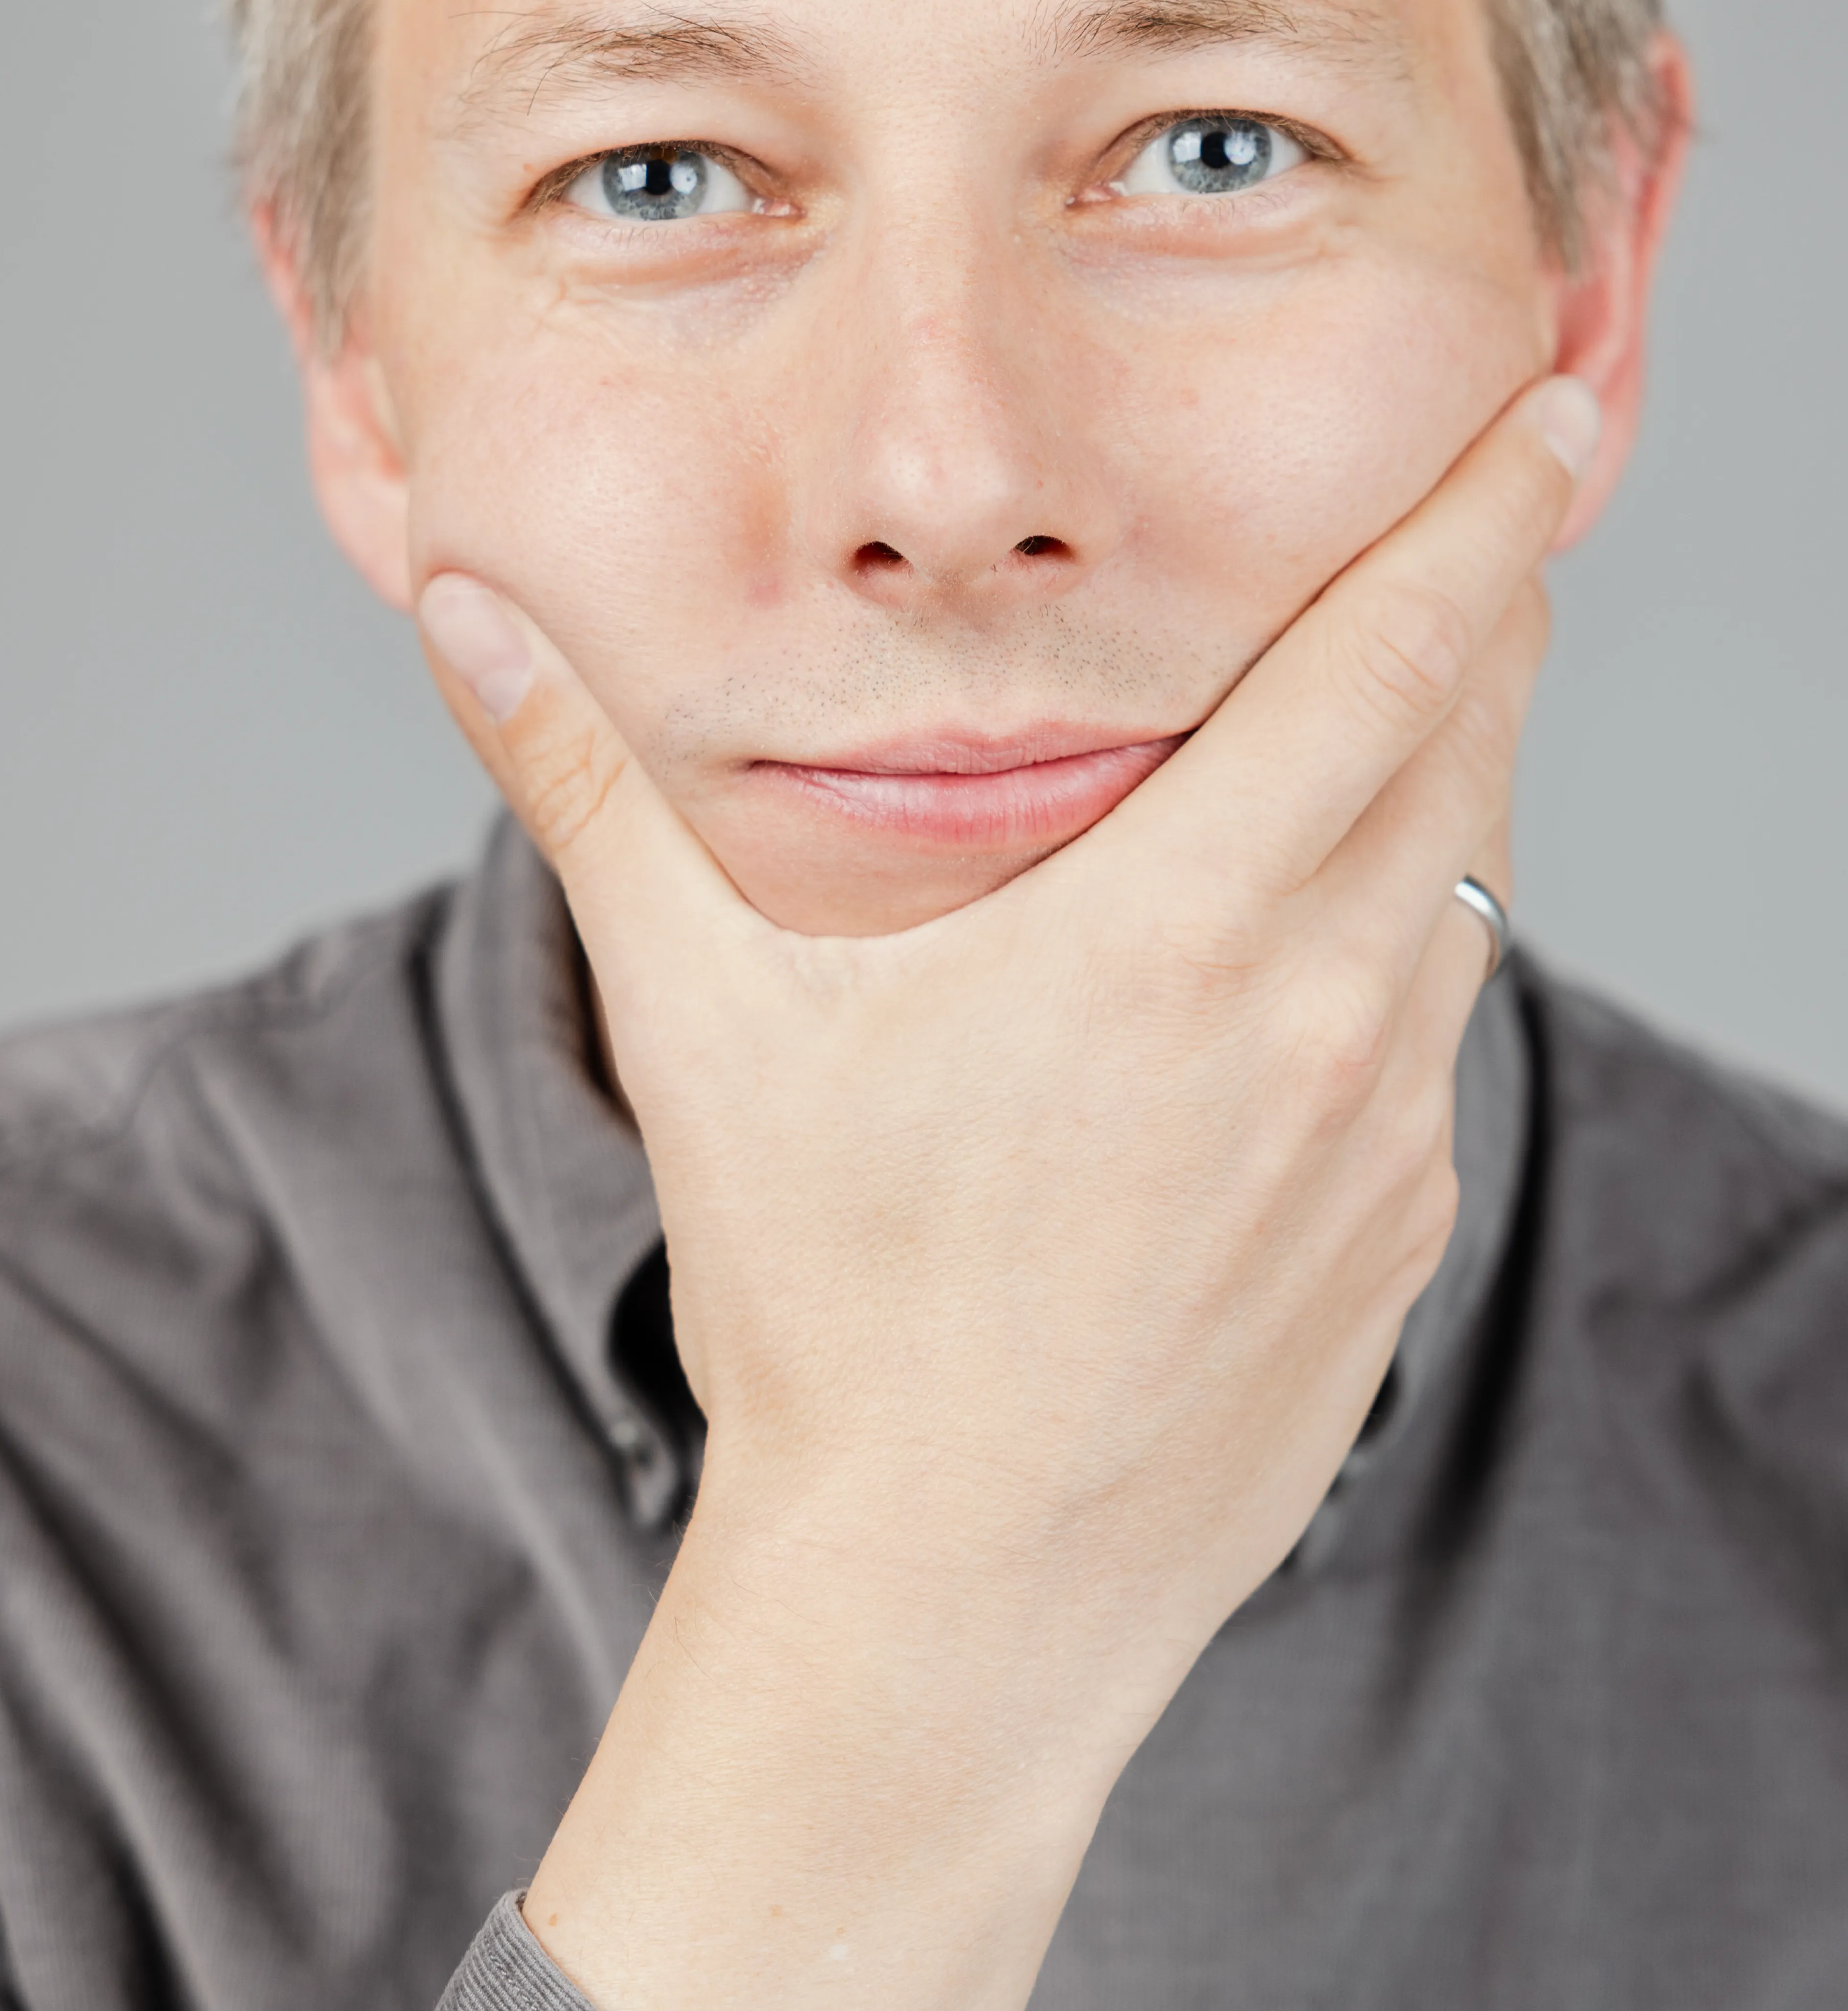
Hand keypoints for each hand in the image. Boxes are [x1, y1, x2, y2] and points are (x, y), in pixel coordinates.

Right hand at [418, 372, 1597, 2010]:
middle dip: (1486, 609)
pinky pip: (1442, 1030)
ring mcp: (1383, 1134)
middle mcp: (1322, 1017)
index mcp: (1178, 933)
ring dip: (1457, 772)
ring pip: (1472, 882)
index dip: (1480, 518)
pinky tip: (1330, 940)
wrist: (951, 1596)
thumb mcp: (703, 1020)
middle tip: (1485, 515)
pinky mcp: (1399, 1230)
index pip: (1390, 662)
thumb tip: (466, 612)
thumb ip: (591, 789)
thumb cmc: (832, 1303)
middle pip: (1469, 745)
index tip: (1544, 415)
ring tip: (1415, 699)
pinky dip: (1417, 939)